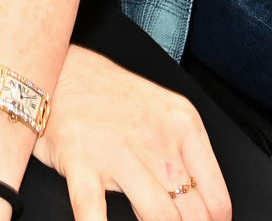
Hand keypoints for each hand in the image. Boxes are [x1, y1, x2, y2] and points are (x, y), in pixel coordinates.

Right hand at [33, 47, 231, 220]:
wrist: (54, 66)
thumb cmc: (106, 92)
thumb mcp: (159, 111)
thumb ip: (181, 154)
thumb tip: (199, 205)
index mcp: (182, 124)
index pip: (217, 199)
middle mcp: (156, 138)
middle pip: (192, 213)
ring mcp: (119, 151)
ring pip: (159, 217)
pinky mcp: (82, 163)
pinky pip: (95, 214)